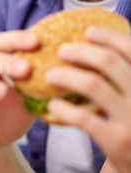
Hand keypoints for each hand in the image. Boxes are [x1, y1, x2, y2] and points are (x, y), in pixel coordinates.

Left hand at [45, 27, 130, 172]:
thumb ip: (126, 78)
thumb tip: (102, 47)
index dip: (109, 36)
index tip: (88, 31)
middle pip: (109, 62)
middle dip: (80, 52)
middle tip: (61, 50)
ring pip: (93, 85)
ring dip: (66, 75)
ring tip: (49, 75)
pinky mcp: (117, 141)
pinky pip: (83, 118)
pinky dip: (64, 108)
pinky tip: (52, 106)